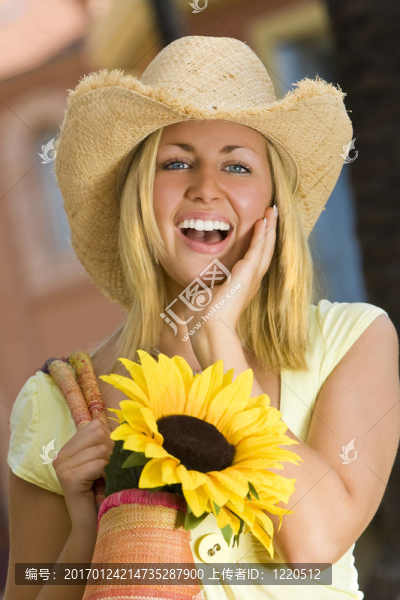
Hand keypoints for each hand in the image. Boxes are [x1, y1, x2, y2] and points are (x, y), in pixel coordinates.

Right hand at [53, 419, 113, 528]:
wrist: (92, 524)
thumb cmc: (103, 490)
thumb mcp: (103, 461)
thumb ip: (105, 441)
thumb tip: (124, 423)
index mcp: (68, 447)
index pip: (96, 425)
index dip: (110, 440)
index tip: (109, 460)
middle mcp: (60, 454)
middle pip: (99, 434)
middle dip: (112, 451)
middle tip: (109, 470)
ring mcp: (61, 466)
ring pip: (100, 449)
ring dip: (111, 465)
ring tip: (106, 478)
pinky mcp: (68, 478)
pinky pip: (98, 464)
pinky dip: (107, 474)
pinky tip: (103, 484)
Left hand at [184, 204, 277, 337]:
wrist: (208, 329)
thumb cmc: (204, 319)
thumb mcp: (204, 297)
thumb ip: (204, 291)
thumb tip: (194, 293)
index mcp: (241, 286)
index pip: (254, 259)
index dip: (259, 242)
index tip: (260, 226)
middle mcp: (250, 281)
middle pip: (265, 251)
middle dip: (269, 231)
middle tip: (272, 213)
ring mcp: (251, 278)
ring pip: (265, 248)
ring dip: (269, 229)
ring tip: (272, 211)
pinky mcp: (248, 275)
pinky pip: (258, 249)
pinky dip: (263, 234)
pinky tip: (264, 221)